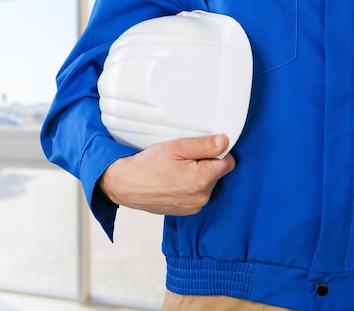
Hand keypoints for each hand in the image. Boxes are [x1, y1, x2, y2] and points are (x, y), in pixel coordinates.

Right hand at [99, 134, 234, 215]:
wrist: (125, 184)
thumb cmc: (147, 166)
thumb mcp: (176, 148)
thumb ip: (205, 145)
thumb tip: (225, 141)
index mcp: (202, 179)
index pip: (228, 162)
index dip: (217, 152)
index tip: (202, 149)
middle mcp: (201, 197)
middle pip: (217, 174)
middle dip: (205, 164)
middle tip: (183, 158)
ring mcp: (194, 206)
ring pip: (207, 185)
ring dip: (197, 176)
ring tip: (175, 170)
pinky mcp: (186, 211)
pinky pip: (197, 195)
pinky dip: (189, 187)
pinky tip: (173, 181)